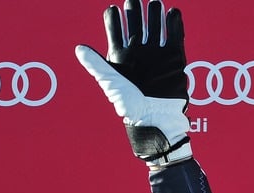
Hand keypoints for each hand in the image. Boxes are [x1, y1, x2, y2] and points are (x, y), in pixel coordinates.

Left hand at [76, 0, 190, 163]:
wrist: (156, 120)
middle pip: (136, 23)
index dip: (113, 18)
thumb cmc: (130, 106)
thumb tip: (79, 48)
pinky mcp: (174, 59)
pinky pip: (175, 36)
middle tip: (133, 0)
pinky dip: (174, 24)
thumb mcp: (110, 83)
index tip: (113, 9)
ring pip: (155, 26)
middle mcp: (138, 53)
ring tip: (155, 2)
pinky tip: (172, 13)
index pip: (115, 30)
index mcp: (121, 56)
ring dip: (155, 13)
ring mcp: (157, 54)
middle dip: (135, 10)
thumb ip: (96, 65)